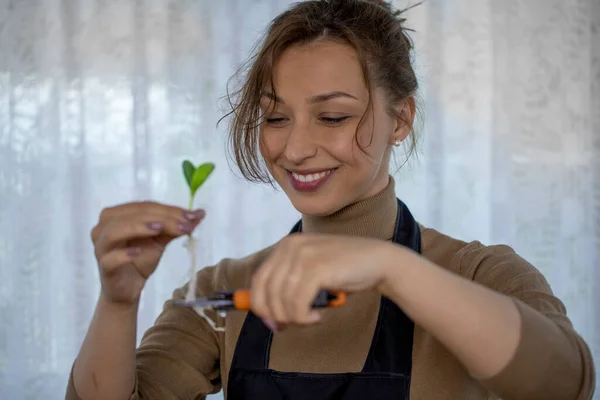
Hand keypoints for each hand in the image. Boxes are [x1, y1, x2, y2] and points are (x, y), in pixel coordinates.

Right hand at [91, 201, 204, 305]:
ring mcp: (101, 247)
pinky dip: (124, 254)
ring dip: (139, 227)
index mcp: (117, 215)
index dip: (169, 209)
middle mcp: (104, 227)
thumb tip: (200, 213)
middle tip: (184, 224)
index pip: (144, 206)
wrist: (128, 289)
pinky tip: (138, 252)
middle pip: (131, 215)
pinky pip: (110, 258)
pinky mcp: (103, 267)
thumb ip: (176, 226)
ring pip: (115, 231)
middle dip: (160, 217)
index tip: (192, 215)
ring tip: (160, 229)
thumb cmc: (140, 259)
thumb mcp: (160, 240)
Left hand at [250, 233, 398, 328]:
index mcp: (286, 246)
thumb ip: (288, 287)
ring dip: (295, 318)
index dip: (261, 306)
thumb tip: (267, 318)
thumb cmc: (344, 271)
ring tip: (312, 318)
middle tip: (290, 326)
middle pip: (266, 292)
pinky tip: (318, 316)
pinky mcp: (316, 269)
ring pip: (281, 301)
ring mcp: (303, 256)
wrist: (377, 261)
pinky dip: (305, 318)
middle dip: (276, 315)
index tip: (273, 323)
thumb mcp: (310, 272)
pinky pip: (297, 305)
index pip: (258, 280)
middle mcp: (290, 247)